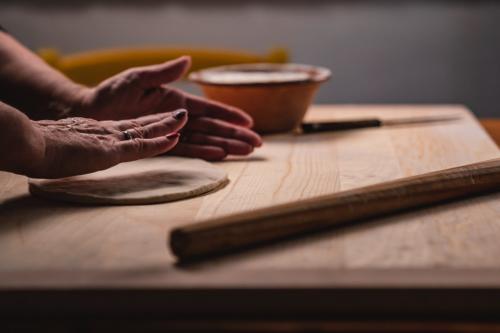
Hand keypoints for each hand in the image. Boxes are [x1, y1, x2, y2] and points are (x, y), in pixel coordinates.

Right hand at [29, 110, 186, 177]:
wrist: (30, 144)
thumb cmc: (38, 149)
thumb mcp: (58, 146)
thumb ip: (71, 147)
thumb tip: (67, 152)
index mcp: (94, 133)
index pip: (126, 129)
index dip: (144, 127)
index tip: (159, 124)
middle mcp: (105, 133)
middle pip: (139, 125)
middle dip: (161, 121)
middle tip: (179, 114)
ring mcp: (109, 140)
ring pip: (145, 131)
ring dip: (166, 126)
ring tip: (183, 118)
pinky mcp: (111, 149)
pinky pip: (140, 146)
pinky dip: (159, 143)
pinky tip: (174, 138)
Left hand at [76, 56, 261, 160]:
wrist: (90, 112)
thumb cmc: (111, 93)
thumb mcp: (138, 78)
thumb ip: (164, 72)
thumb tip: (189, 61)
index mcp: (175, 101)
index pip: (209, 109)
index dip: (230, 115)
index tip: (249, 122)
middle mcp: (177, 118)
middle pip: (212, 127)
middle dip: (235, 135)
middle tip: (257, 144)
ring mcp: (170, 132)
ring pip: (204, 139)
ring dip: (225, 145)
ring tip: (245, 152)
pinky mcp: (160, 145)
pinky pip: (185, 150)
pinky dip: (202, 152)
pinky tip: (219, 156)